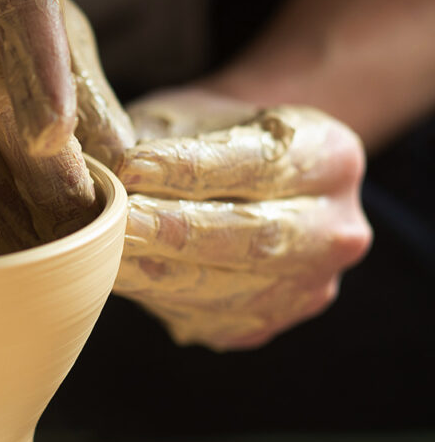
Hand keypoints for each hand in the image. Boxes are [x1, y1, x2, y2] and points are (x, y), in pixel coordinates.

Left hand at [110, 88, 371, 349]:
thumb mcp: (186, 116)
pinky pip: (206, 316)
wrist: (235, 179)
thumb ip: (157, 140)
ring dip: (160, 273)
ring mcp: (305, 287)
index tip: (131, 168)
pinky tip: (120, 278)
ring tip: (105, 253)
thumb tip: (110, 170)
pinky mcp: (262, 325)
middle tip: (119, 222)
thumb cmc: (203, 137)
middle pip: (254, 237)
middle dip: (177, 231)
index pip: (258, 164)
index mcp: (330, 157)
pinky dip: (158, 298)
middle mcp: (335, 230)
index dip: (190, 169)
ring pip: (227, 287)